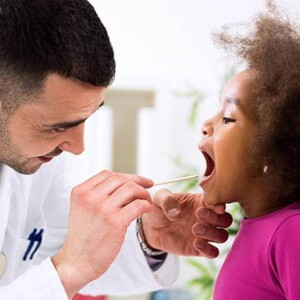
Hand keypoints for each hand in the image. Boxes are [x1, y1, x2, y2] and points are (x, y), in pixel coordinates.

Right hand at [52, 170, 152, 297]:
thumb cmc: (84, 237)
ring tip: (146, 201)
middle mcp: (90, 197)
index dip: (126, 175)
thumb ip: (98, 195)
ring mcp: (103, 208)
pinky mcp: (116, 221)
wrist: (77, 262)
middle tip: (147, 188)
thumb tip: (125, 185)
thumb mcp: (83, 209)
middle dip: (138, 181)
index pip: (108, 174)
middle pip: (121, 178)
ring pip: (131, 188)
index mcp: (81, 192)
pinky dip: (146, 205)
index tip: (137, 180)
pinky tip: (146, 210)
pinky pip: (138, 204)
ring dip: (143, 193)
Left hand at [141, 189, 231, 257]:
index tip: (213, 206)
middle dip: (216, 218)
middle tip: (198, 214)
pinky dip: (209, 249)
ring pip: (222, 236)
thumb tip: (176, 213)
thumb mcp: (159, 198)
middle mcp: (207, 218)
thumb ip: (167, 200)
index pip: (218, 201)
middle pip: (225, 219)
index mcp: (201, 201)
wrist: (151, 228)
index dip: (219, 203)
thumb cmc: (158, 208)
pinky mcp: (199, 249)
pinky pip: (213, 252)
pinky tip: (196, 243)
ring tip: (194, 229)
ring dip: (212, 233)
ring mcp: (204, 234)